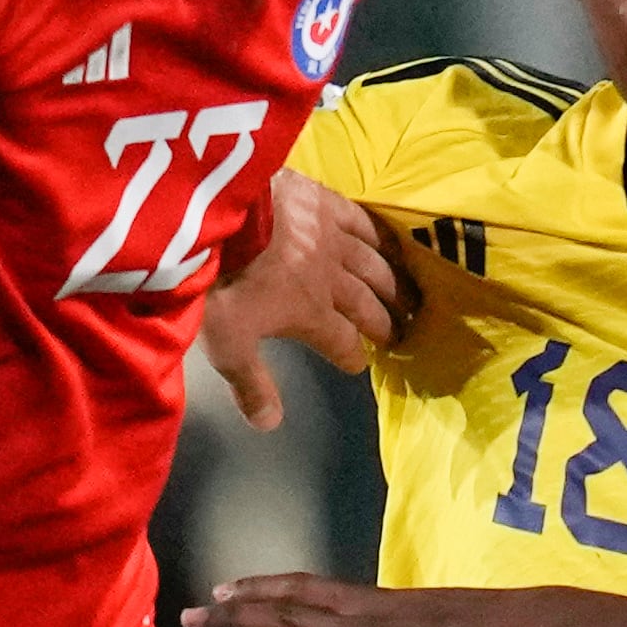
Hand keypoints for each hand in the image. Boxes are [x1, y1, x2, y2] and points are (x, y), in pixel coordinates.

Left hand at [200, 170, 407, 416]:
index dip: (350, 355)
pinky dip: (377, 234)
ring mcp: (332, 238)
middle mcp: (332, 280)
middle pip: (364, 304)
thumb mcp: (228, 342)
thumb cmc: (223, 280)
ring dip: (389, 282)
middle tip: (398, 332)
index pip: (340, 342)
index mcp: (310, 314)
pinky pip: (361, 221)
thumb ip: (251, 383)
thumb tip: (270, 425)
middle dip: (381, 321)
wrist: (221, 212)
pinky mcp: (325, 201)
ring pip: (370, 264)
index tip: (358, 364)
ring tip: (404, 292)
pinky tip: (386, 241)